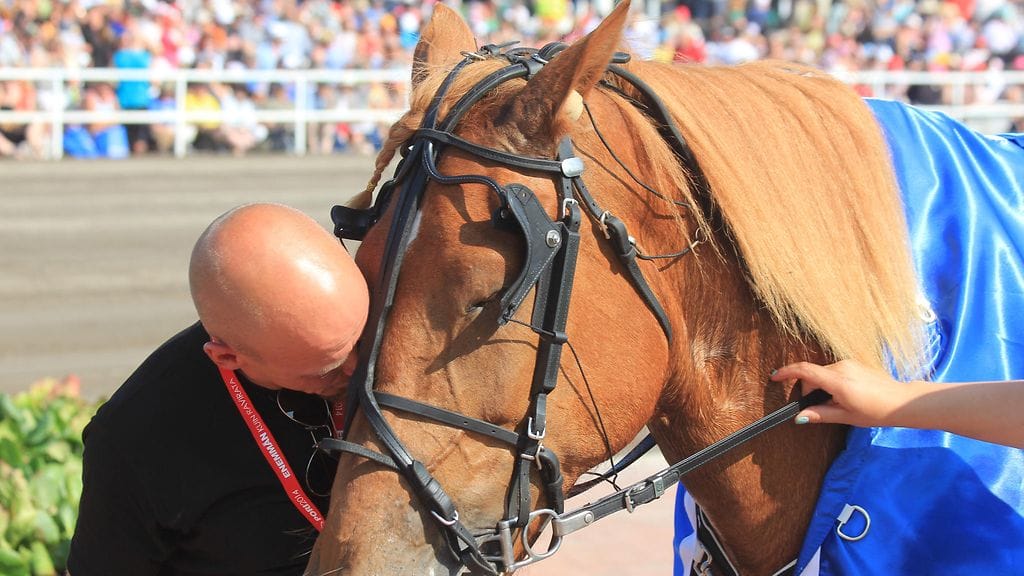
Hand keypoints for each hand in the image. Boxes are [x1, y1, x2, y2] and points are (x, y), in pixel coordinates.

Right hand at [770, 360, 910, 427]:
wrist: (901, 402)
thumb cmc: (875, 411)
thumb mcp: (846, 416)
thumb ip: (820, 414)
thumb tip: (799, 417)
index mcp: (837, 381)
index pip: (805, 371)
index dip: (787, 372)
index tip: (774, 377)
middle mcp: (841, 367)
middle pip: (813, 374)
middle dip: (810, 390)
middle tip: (819, 408)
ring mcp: (849, 363)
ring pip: (824, 373)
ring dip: (822, 386)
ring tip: (837, 403)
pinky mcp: (855, 364)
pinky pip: (835, 371)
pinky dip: (832, 382)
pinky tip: (846, 396)